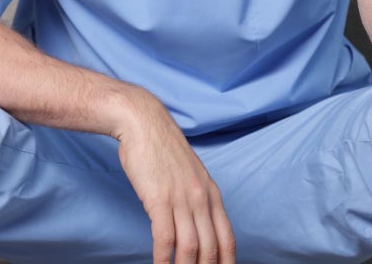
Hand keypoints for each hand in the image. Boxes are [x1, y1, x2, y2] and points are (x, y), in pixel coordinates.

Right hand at [114, 89, 235, 263]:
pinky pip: (165, 239)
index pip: (227, 238)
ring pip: (191, 248)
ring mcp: (182, 198)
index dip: (227, 262)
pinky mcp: (159, 198)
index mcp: (211, 193)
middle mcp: (201, 198)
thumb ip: (196, 198)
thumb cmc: (162, 149)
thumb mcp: (190, 173)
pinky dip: (163, 260)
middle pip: (211, 249)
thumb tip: (196, 225)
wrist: (144, 123)